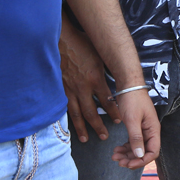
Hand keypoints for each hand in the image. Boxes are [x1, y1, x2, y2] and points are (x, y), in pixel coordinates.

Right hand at [59, 26, 117, 142]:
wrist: (62, 40)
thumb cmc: (83, 43)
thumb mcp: (100, 55)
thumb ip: (106, 69)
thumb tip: (118, 77)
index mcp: (95, 78)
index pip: (107, 100)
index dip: (113, 112)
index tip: (118, 120)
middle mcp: (83, 87)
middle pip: (91, 112)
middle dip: (98, 126)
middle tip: (104, 136)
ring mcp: (70, 89)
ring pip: (77, 113)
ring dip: (82, 127)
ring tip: (86, 139)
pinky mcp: (61, 88)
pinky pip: (66, 107)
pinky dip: (69, 118)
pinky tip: (71, 125)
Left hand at [110, 88, 160, 168]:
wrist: (128, 85)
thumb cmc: (132, 100)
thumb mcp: (132, 120)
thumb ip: (136, 138)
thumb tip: (139, 155)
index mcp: (153, 130)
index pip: (153, 152)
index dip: (142, 160)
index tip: (129, 164)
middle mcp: (150, 132)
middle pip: (144, 152)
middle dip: (132, 159)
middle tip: (118, 161)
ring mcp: (143, 130)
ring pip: (137, 148)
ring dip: (127, 155)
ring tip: (114, 156)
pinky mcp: (137, 127)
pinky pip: (133, 142)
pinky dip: (125, 148)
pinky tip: (117, 149)